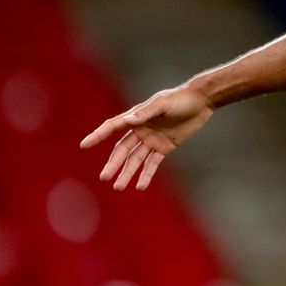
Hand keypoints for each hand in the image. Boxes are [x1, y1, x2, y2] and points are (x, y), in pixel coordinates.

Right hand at [80, 86, 213, 190]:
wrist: (201, 101)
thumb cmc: (181, 98)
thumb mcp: (164, 104)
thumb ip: (146, 113)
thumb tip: (128, 120)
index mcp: (137, 117)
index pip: (113, 127)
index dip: (98, 135)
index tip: (84, 145)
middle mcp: (141, 130)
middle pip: (122, 149)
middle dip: (113, 164)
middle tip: (104, 177)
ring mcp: (152, 140)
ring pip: (135, 160)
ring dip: (127, 172)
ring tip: (119, 187)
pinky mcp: (165, 147)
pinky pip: (153, 163)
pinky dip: (146, 174)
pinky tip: (140, 186)